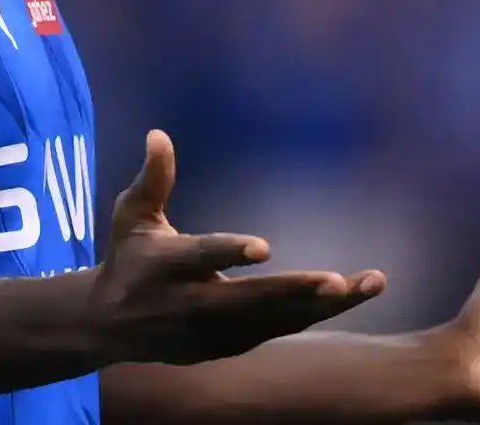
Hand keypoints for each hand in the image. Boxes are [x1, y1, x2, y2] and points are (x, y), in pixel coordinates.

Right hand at [90, 130, 384, 364]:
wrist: (108, 328)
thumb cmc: (128, 257)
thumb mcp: (131, 215)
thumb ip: (153, 178)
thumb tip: (159, 133)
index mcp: (164, 266)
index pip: (200, 257)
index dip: (230, 253)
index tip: (265, 247)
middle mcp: (189, 304)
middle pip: (248, 301)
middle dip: (294, 292)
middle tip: (338, 280)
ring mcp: (211, 333)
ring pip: (274, 322)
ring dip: (324, 306)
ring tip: (371, 283)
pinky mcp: (229, 347)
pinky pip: (278, 331)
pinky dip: (313, 315)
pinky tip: (350, 295)